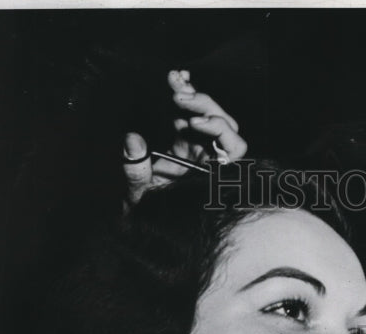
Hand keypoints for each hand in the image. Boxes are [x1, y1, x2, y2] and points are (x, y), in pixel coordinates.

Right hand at [122, 70, 247, 208]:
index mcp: (213, 175)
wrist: (141, 223)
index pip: (233, 147)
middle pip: (223, 123)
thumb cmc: (148, 216)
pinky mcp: (183, 136)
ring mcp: (198, 145)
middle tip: (179, 95)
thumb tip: (133, 139)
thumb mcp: (141, 197)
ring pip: (207, 113)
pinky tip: (174, 77)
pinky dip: (183, 93)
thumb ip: (137, 171)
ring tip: (174, 81)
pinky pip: (189, 111)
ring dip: (192, 95)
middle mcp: (211, 158)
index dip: (220, 131)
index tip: (194, 123)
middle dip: (203, 105)